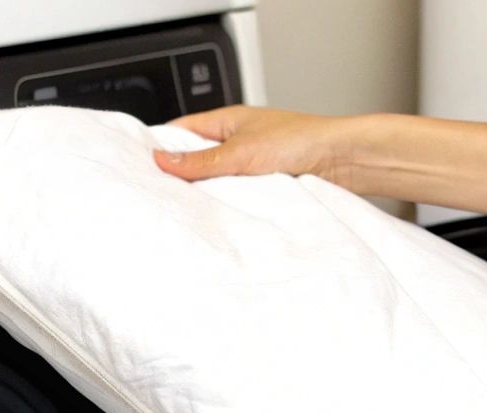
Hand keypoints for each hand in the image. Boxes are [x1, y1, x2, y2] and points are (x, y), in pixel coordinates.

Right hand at [154, 105, 371, 190]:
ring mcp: (251, 164)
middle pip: (197, 159)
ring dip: (208, 194)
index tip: (142, 165)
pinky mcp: (265, 185)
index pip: (182, 131)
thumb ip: (201, 160)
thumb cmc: (302, 140)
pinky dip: (230, 204)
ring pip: (217, 181)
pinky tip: (220, 217)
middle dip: (182, 176)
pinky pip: (238, 196)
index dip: (161, 146)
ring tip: (188, 209)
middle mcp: (238, 141)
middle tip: (161, 195)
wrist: (344, 160)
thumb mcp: (240, 152)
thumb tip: (163, 161)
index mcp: (227, 121)